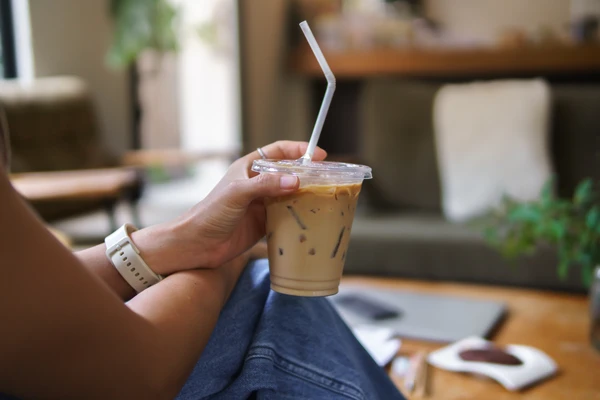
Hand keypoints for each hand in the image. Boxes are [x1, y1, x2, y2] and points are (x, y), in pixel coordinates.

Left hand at [135, 141, 325, 274]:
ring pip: (290, 195)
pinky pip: (287, 216)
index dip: (299, 150)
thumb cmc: (210, 214)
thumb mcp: (237, 194)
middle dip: (308, 175)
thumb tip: (296, 180)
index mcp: (249, 168)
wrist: (197, 246)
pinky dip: (299, 216)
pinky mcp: (264, 223)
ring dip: (306, 196)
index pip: (278, 152)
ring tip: (326, 199)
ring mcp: (262, 204)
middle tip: (329, 179)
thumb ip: (266, 185)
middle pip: (288, 173)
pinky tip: (311, 219)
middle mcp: (258, 184)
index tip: (320, 155)